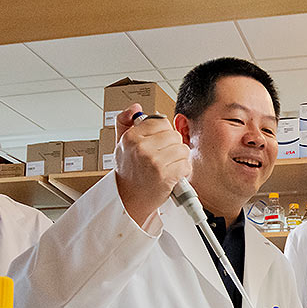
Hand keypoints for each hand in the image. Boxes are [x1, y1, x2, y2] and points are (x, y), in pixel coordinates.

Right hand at [113, 103, 190, 225]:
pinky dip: (182, 171)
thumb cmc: (128, 172)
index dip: (163, 133)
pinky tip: (172, 175)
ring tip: (168, 166)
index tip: (158, 143)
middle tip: (163, 157)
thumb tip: (135, 107)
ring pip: (182, 149)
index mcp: (131, 137)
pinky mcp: (165, 175)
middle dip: (172, 146)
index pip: (161, 121)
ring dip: (179, 159)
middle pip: (174, 135)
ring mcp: (153, 161)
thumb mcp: (121, 145)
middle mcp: (141, 147)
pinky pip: (185, 164)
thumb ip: (124, 123)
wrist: (129, 200)